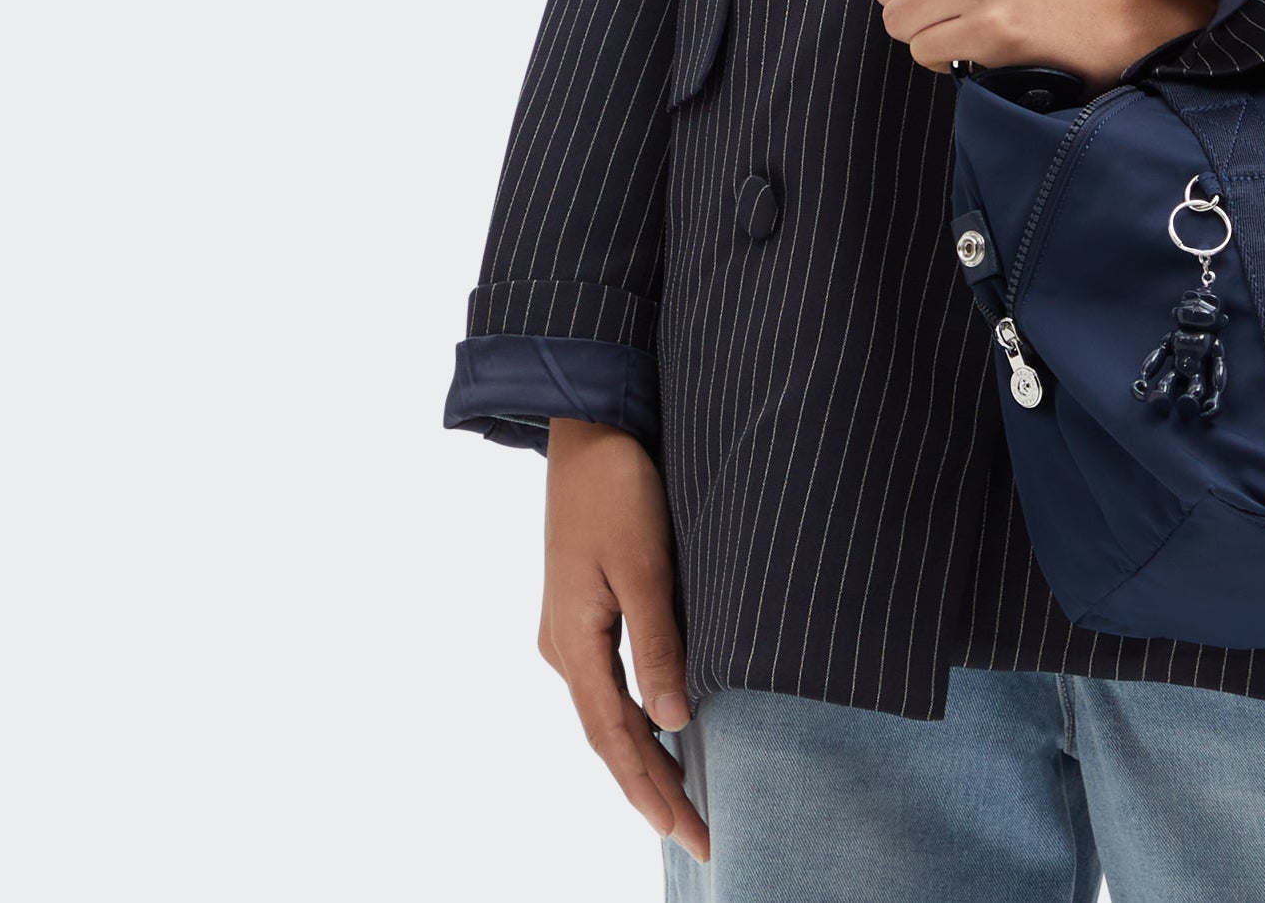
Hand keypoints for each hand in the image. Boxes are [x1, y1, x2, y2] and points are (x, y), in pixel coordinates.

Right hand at [539, 418, 707, 860]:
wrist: (587, 426)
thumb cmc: (618, 486)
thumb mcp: (645, 563)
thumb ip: (659, 641)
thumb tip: (674, 719)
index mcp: (574, 643)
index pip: (618, 739)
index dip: (653, 789)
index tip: (691, 832)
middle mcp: (564, 647)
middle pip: (610, 738)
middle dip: (652, 789)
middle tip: (700, 837)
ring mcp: (570, 629)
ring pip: (607, 714)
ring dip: (643, 759)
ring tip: (682, 802)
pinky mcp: (583, 608)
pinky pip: (608, 684)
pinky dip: (635, 719)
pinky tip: (660, 730)